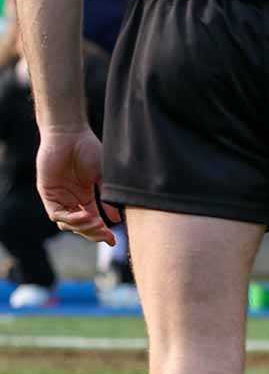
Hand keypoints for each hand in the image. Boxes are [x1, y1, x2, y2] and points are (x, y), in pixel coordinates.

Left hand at [36, 127, 118, 244]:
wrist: (70, 133)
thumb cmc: (88, 149)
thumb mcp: (102, 176)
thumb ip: (107, 197)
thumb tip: (116, 218)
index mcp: (85, 195)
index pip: (93, 219)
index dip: (102, 231)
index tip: (114, 240)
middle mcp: (71, 198)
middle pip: (81, 225)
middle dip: (94, 233)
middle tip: (106, 235)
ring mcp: (59, 197)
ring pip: (67, 224)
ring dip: (83, 227)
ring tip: (96, 223)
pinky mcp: (48, 193)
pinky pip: (57, 214)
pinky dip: (70, 218)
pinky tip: (84, 216)